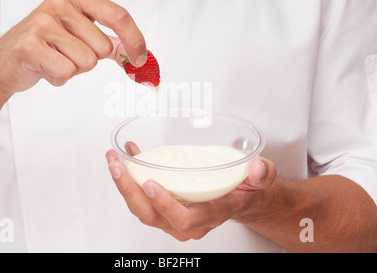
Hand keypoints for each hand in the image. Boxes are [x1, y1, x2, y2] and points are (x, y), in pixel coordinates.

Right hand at [0, 0, 146, 94]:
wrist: (6, 61)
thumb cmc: (47, 45)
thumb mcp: (82, 36)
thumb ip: (112, 42)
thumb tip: (138, 57)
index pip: (118, 16)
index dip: (135, 40)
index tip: (140, 58)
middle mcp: (59, 3)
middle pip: (103, 47)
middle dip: (90, 59)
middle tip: (67, 53)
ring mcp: (42, 22)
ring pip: (87, 62)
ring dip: (73, 69)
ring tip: (54, 59)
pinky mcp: (30, 45)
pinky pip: (66, 72)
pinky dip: (58, 78)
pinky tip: (44, 68)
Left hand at [105, 144, 275, 240]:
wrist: (236, 198)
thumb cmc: (242, 190)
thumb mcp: (259, 180)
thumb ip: (262, 175)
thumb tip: (258, 167)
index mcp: (210, 214)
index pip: (183, 218)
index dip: (165, 205)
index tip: (152, 184)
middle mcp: (187, 221)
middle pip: (152, 215)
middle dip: (130, 192)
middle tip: (117, 166)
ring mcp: (172, 216)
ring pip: (141, 208)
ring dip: (123, 184)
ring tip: (114, 159)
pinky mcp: (163, 207)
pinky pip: (141, 196)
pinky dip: (130, 176)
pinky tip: (129, 154)